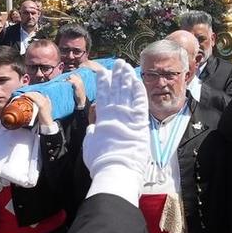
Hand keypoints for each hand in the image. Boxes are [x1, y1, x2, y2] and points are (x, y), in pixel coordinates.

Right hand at [80, 59, 149, 189]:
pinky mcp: (140, 122)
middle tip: (118, 63)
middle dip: (116, 75)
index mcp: (102, 118)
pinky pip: (141, 102)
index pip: (102, 95)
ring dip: (127, 78)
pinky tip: (138, 80)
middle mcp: (115, 114)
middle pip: (116, 89)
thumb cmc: (100, 161)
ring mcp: (128, 116)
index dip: (103, 82)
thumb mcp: (90, 145)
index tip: (102, 72)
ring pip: (128, 92)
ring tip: (126, 66)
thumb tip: (93, 129)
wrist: (115, 169)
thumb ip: (92, 134)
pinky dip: (139, 90)